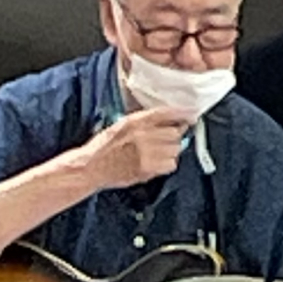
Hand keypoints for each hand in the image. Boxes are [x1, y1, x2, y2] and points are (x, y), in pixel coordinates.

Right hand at [76, 105, 191, 189]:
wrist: (92, 166)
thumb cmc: (104, 146)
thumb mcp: (122, 124)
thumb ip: (143, 122)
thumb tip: (167, 122)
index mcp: (135, 120)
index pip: (166, 113)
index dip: (181, 114)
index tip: (190, 115)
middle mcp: (143, 134)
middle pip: (175, 133)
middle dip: (176, 136)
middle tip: (171, 140)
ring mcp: (147, 152)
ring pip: (176, 149)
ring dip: (172, 151)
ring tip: (160, 153)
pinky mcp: (148, 168)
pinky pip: (171, 165)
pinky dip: (168, 164)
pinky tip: (158, 163)